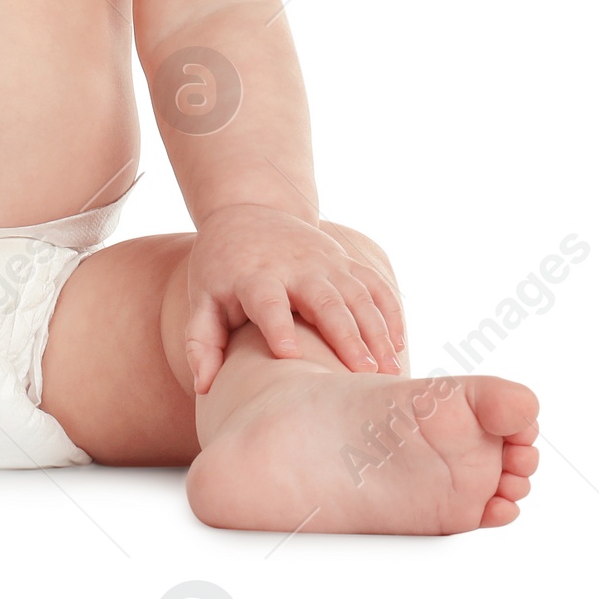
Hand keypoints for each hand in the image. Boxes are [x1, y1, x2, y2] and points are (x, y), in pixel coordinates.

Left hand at [183, 204, 404, 395]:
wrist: (248, 211)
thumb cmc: (221, 267)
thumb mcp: (202, 297)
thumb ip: (201, 341)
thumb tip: (205, 387)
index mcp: (253, 276)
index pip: (267, 301)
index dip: (277, 326)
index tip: (289, 355)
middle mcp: (294, 267)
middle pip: (324, 299)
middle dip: (346, 335)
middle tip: (363, 374)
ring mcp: (324, 260)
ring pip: (358, 294)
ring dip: (376, 331)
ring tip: (389, 371)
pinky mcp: (345, 259)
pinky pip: (374, 285)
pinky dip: (390, 313)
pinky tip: (397, 347)